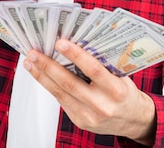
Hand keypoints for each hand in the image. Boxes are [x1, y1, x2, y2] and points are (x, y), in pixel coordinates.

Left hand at [23, 39, 155, 145]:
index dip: (76, 55)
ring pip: (60, 93)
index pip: (93, 70)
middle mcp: (102, 105)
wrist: (133, 121)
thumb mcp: (121, 76)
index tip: (60, 42)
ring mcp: (90, 116)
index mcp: (117, 90)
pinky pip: (62, 101)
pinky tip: (41, 75)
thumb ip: (103, 64)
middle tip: (34, 53)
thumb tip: (77, 44)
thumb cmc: (125, 92)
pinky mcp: (81, 121)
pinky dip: (50, 86)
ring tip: (30, 63)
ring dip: (42, 76)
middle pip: (70, 83)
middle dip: (48, 66)